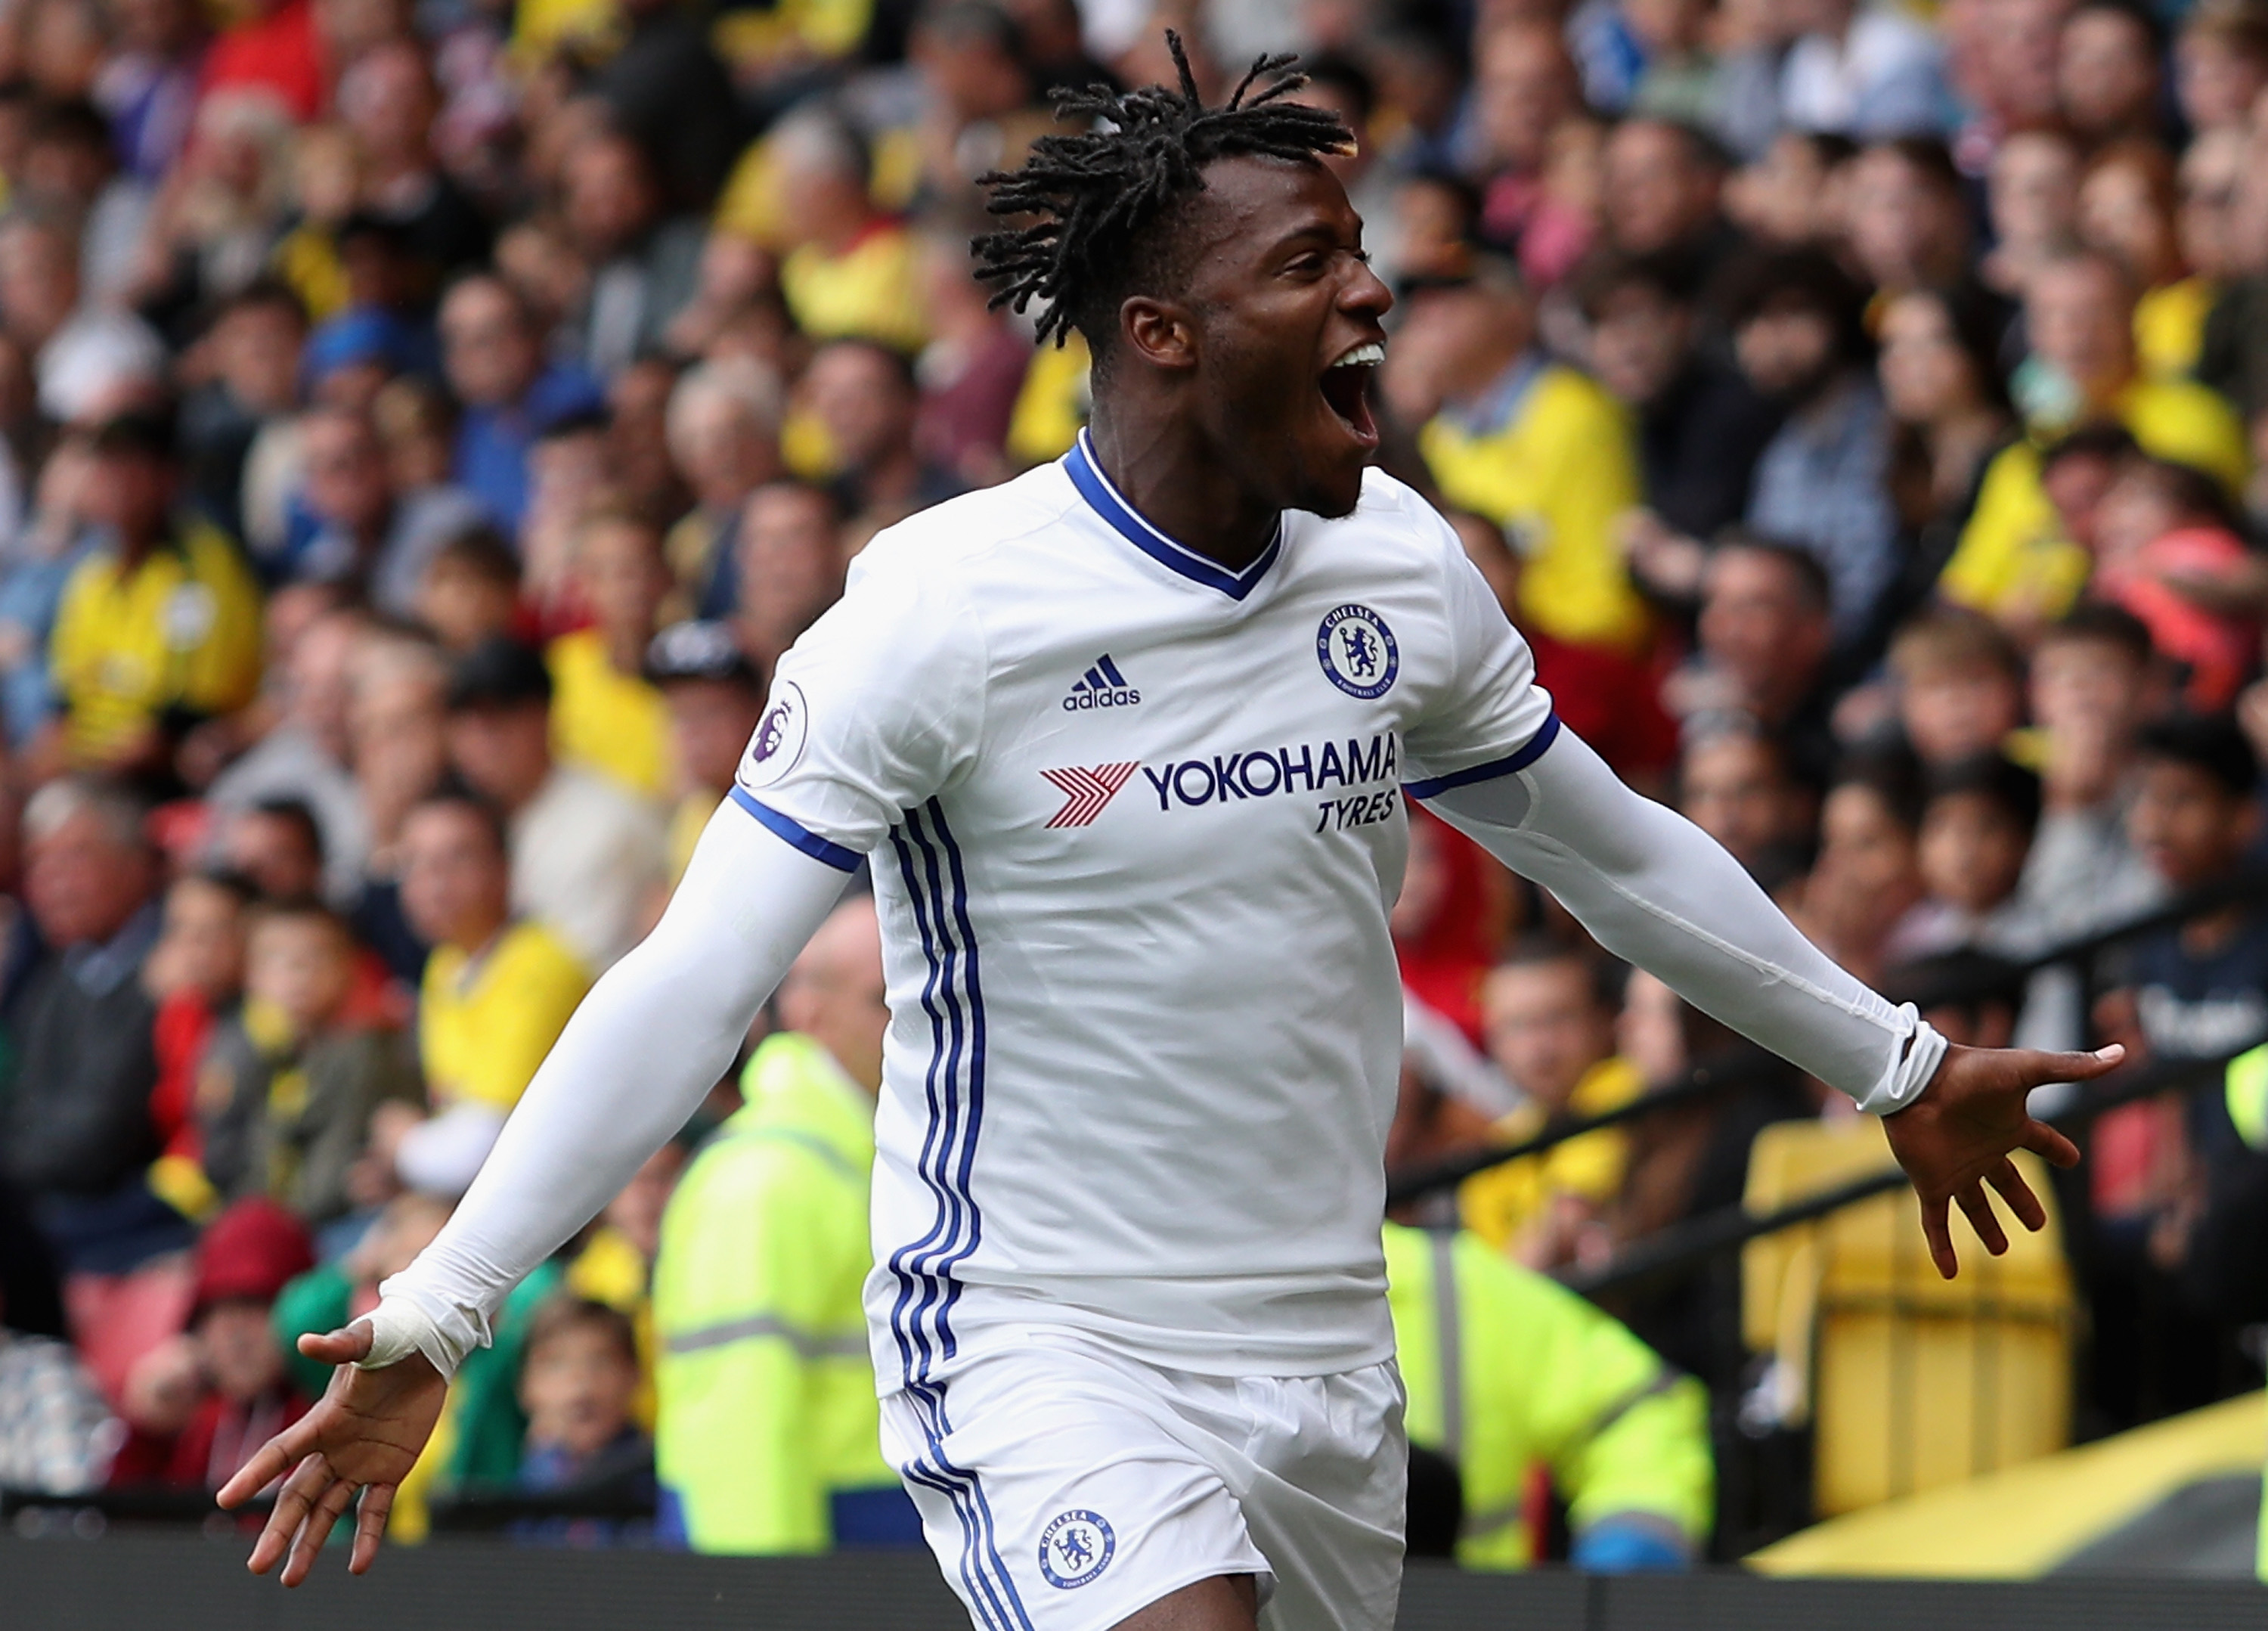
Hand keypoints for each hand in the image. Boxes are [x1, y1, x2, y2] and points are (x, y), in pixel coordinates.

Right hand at [215, 1321, 446, 1584]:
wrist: (427, 1348)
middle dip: (278, 1530)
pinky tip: (358, 1566)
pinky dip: (367, 1538)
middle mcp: (333, 1449)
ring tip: (291, 1580)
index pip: (280, 1453)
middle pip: (298, 1496)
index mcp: (322, 1421)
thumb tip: (306, 1342)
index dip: (255, 1475)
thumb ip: (339, 1346)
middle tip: (257, 1567)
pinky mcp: (390, 1470)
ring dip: (309, 1544)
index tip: (226, 1499)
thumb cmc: (392, 1339)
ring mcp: (359, 1463)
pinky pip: (374, 1511)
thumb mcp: (367, 1342)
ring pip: (327, 1512)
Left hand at [1881, 1042, 2121, 1278]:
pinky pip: (1936, 1221)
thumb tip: (2121, 1053)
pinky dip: (1941, 1246)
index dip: (2057, 1150)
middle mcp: (1983, 1151)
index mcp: (2009, 1126)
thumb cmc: (1971, 1072)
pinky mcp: (1930, 1182)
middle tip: (2038, 1224)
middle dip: (2022, 1202)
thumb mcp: (2028, 1070)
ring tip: (1999, 1250)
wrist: (1917, 1079)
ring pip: (1973, 1206)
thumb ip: (2072, 1067)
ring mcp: (1956, 1169)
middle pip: (2008, 1183)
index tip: (2072, 1158)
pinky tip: (1949, 1273)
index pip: (2041, 1141)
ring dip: (1987, 1227)